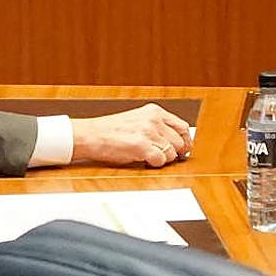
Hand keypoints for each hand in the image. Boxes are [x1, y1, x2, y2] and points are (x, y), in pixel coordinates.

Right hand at [69, 104, 191, 166]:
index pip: (183, 127)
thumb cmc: (109, 130)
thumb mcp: (137, 119)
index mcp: (154, 111)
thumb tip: (176, 141)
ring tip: (148, 156)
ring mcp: (148, 132)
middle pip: (180, 141)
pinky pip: (160, 161)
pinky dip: (154, 164)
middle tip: (164, 157)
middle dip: (175, 153)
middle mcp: (153, 120)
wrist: (90, 134)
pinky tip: (144, 160)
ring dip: (163, 159)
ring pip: (172, 153)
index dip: (185, 141)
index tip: (183, 148)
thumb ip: (156, 126)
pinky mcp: (142, 146)